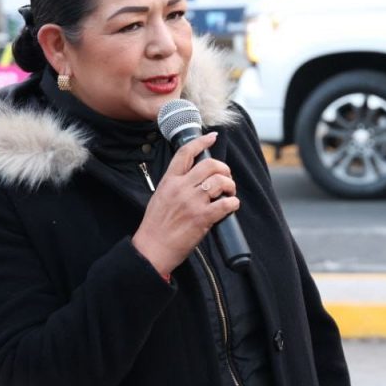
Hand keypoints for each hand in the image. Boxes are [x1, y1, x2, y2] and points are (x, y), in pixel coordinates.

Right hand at [132, 132, 239, 274]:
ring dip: (230, 186)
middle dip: (224, 168)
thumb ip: (176, 185)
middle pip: (210, 164)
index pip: (185, 153)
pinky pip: (226, 204)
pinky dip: (233, 203)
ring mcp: (192, 202)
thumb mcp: (160, 197)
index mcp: (169, 181)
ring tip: (230, 193)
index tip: (212, 136)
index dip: (201, 142)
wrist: (152, 249)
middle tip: (227, 178)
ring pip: (220, 181)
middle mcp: (181, 188)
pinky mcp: (202, 218)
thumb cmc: (156, 226)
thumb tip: (195, 179)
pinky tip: (232, 206)